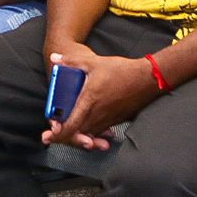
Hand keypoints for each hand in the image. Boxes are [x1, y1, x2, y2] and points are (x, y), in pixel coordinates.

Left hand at [41, 49, 160, 150]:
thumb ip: (71, 62)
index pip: (71, 125)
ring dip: (77, 137)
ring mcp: (107, 119)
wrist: (147, 79)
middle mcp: (98, 114)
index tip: (48, 135)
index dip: (58, 134)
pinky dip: (90, 134)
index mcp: (89, 101)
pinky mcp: (115, 121)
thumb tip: (54, 58)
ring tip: (66, 135)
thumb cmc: (121, 70)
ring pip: (88, 135)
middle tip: (50, 137)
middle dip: (63, 137)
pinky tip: (87, 132)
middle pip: (77, 135)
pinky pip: (99, 131)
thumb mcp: (94, 62)